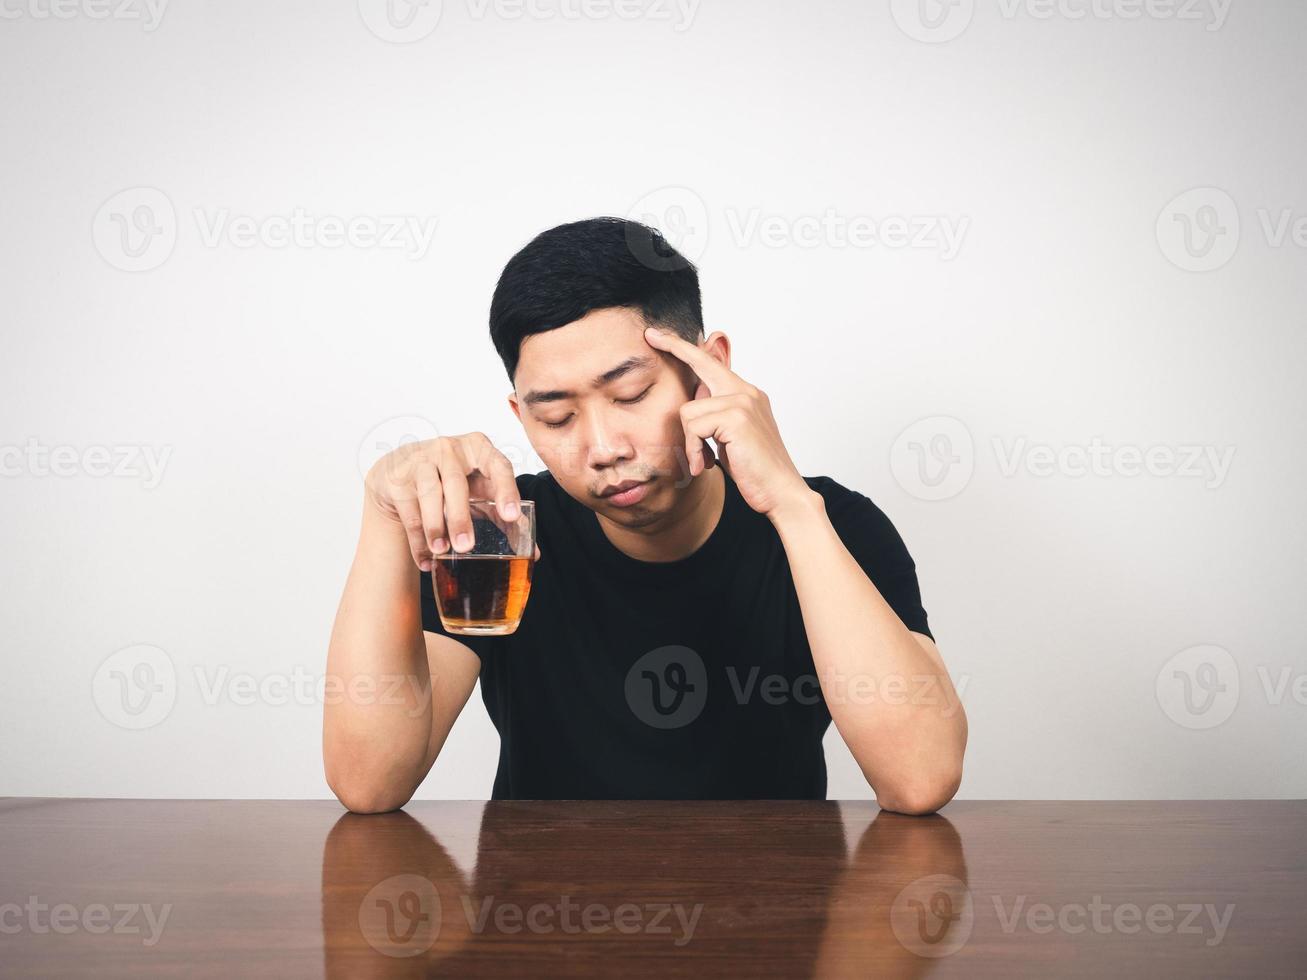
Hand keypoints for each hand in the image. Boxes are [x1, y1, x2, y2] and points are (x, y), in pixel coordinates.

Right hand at [364, 432, 539, 570]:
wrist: (404, 470)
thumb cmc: (454, 481)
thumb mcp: (481, 491)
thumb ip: (505, 517)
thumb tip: (533, 553)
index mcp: (480, 449)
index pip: (498, 466)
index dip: (506, 490)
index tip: (510, 516)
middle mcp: (450, 449)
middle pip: (456, 483)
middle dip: (461, 517)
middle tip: (467, 546)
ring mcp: (422, 460)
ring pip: (429, 494)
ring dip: (435, 526)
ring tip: (441, 551)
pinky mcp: (399, 477)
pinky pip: (409, 510)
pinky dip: (417, 538)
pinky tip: (425, 559)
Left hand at [643, 326, 814, 520]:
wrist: (781, 492)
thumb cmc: (754, 470)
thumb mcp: (729, 439)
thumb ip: (714, 418)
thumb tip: (690, 404)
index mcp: (746, 394)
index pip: (712, 363)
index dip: (684, 348)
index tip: (659, 336)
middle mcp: (746, 391)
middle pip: (701, 361)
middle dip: (673, 347)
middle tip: (650, 335)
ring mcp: (743, 401)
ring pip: (689, 410)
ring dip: (689, 442)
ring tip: (702, 461)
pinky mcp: (736, 417)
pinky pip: (694, 427)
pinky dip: (694, 450)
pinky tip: (705, 465)